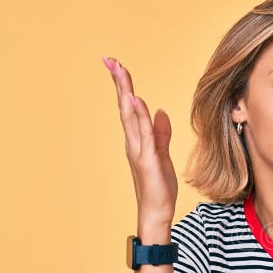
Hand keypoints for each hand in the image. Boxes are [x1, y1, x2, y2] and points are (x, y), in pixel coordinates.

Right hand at [102, 56, 177, 227]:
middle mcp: (133, 142)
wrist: (157, 212)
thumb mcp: (162, 154)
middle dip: (119, 82)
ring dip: (125, 93)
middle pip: (125, 106)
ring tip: (120, 71)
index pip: (129, 107)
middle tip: (110, 59)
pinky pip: (144, 134)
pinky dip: (139, 117)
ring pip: (131, 116)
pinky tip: (134, 101)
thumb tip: (159, 111)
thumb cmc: (158, 187)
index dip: (123, 86)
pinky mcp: (148, 160)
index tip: (116, 65)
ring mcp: (139, 151)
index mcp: (137, 140)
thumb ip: (161, 133)